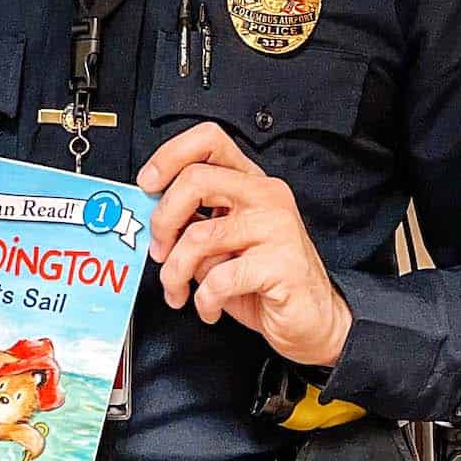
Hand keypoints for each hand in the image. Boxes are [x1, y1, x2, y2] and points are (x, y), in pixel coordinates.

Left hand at [138, 121, 353, 367]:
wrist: (312, 319)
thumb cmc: (265, 281)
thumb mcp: (224, 245)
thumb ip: (196, 223)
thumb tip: (154, 219)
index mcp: (251, 183)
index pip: (209, 141)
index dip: (169, 156)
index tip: (148, 183)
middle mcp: (266, 196)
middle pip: (195, 180)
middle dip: (163, 220)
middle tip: (159, 250)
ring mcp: (277, 227)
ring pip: (199, 236)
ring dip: (175, 272)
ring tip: (178, 290)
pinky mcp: (280, 264)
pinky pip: (219, 279)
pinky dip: (203, 300)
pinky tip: (210, 307)